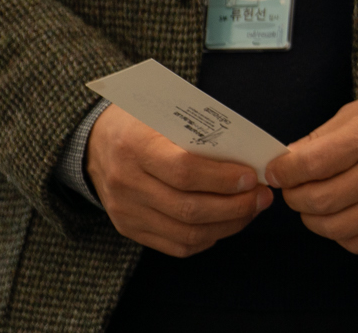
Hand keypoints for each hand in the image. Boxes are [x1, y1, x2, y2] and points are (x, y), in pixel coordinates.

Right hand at [86, 104, 274, 256]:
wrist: (94, 142)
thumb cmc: (141, 120)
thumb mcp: (163, 111)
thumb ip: (199, 130)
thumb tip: (248, 153)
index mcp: (135, 146)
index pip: (184, 170)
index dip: (222, 178)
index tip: (252, 176)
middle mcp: (126, 183)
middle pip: (188, 208)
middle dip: (235, 206)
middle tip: (263, 197)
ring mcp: (125, 211)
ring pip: (185, 232)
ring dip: (227, 225)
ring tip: (251, 210)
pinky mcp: (129, 229)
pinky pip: (175, 245)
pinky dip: (208, 238)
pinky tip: (226, 223)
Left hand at [268, 87, 357, 252]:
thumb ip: (321, 138)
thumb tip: (285, 164)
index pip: (312, 164)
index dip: (283, 172)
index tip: (276, 171)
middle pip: (319, 201)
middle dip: (295, 197)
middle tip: (293, 188)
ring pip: (335, 227)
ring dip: (313, 219)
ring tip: (314, 203)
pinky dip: (339, 233)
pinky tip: (341, 214)